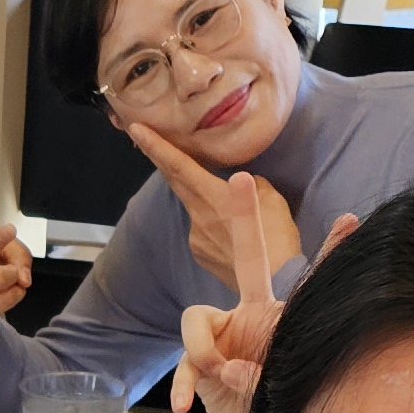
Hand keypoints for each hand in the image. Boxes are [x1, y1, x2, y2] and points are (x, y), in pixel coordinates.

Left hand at [128, 126, 300, 302]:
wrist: (277, 283)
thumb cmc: (276, 237)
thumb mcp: (270, 198)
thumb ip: (248, 185)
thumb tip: (240, 184)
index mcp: (214, 195)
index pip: (179, 165)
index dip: (156, 146)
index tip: (136, 130)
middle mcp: (198, 214)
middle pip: (174, 180)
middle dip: (159, 158)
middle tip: (143, 137)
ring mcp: (195, 235)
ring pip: (195, 208)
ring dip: (204, 201)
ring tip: (233, 213)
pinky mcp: (199, 252)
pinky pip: (202, 230)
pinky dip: (214, 225)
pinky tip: (233, 236)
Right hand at [161, 172, 356, 412]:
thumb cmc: (269, 402)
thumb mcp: (275, 394)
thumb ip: (255, 378)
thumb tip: (226, 367)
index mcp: (278, 318)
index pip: (308, 280)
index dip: (330, 251)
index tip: (351, 219)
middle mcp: (249, 313)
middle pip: (246, 257)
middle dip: (243, 218)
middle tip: (240, 179)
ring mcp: (220, 331)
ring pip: (197, 319)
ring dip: (205, 353)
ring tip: (223, 379)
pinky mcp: (195, 356)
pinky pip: (183, 360)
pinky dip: (182, 384)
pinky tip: (183, 403)